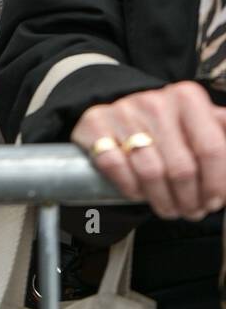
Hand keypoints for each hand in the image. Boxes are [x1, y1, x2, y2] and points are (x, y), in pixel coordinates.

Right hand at [72, 81, 225, 220]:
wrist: (117, 105)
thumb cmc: (169, 125)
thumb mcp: (203, 124)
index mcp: (188, 98)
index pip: (213, 150)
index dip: (218, 185)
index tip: (216, 200)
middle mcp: (156, 101)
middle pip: (182, 169)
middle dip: (190, 201)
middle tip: (191, 210)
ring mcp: (123, 111)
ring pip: (149, 172)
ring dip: (162, 202)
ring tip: (169, 207)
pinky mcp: (95, 124)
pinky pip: (115, 167)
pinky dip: (129, 189)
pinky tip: (139, 192)